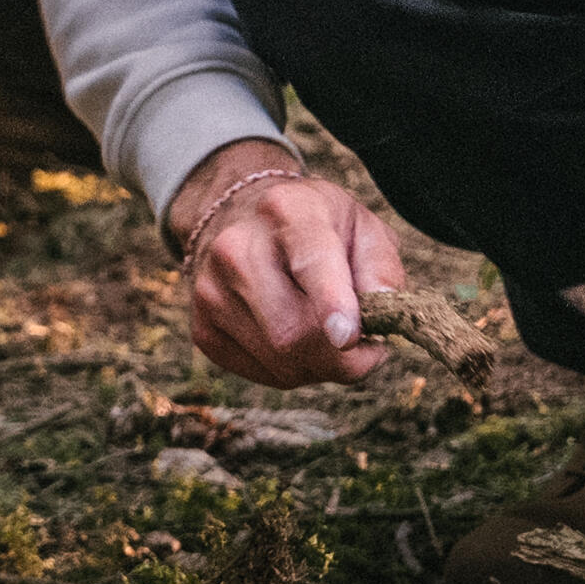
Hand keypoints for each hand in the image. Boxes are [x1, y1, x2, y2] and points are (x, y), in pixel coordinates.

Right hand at [168, 138, 404, 386]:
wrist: (241, 222)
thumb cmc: (317, 229)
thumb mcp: (362, 227)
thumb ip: (381, 268)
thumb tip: (382, 310)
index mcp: (289, 209)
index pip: (310, 260)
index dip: (331, 302)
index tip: (348, 337)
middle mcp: (237, 247)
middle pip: (292, 331)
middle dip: (340, 355)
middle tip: (359, 340)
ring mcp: (211, 290)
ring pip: (280, 360)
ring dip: (318, 363)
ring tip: (322, 331)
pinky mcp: (202, 328)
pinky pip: (263, 374)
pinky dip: (291, 368)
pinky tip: (292, 337)